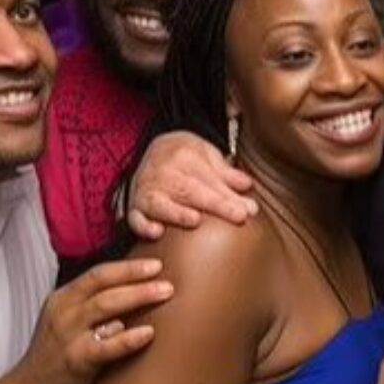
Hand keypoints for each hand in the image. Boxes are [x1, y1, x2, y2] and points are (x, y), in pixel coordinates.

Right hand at [11, 259, 172, 383]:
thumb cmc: (57, 356)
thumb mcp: (68, 321)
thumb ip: (94, 304)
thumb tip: (140, 290)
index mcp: (63, 299)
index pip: (99, 274)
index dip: (129, 267)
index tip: (157, 264)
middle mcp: (65, 313)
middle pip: (105, 286)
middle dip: (138, 278)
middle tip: (168, 279)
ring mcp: (69, 336)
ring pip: (106, 307)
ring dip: (139, 297)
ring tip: (166, 294)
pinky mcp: (77, 360)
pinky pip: (107, 346)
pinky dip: (129, 338)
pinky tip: (149, 333)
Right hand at [127, 132, 257, 240]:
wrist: (152, 150)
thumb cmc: (186, 157)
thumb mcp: (207, 155)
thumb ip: (227, 173)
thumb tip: (247, 186)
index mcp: (183, 156)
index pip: (209, 179)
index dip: (229, 197)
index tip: (249, 210)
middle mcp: (162, 173)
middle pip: (190, 191)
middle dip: (216, 205)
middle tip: (239, 216)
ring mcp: (146, 190)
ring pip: (161, 204)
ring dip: (177, 213)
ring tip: (195, 220)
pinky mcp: (134, 207)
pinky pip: (135, 218)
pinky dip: (143, 226)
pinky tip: (156, 232)